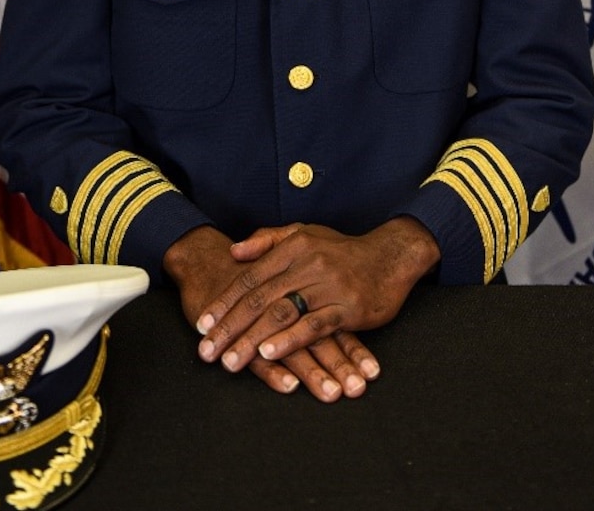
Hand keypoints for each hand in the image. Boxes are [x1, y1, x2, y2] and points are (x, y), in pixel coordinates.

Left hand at [195, 217, 439, 374]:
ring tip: (230, 360)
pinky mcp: (348, 307)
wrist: (391, 256)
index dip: (225, 303)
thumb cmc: (343, 250)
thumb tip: (234, 250)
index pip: (250, 277)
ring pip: (282, 314)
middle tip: (207, 351)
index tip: (203, 324)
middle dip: (230, 328)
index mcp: (294, 247)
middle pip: (260, 299)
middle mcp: (308, 264)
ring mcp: (329, 286)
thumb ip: (268, 240)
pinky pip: (314, 326)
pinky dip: (289, 340)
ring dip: (252, 339)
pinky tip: (269, 354)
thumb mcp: (305, 234)